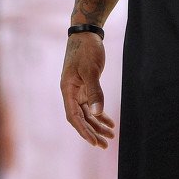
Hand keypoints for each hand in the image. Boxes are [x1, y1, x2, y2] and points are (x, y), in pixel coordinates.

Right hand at [60, 32, 114, 147]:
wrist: (86, 34)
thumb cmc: (86, 50)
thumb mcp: (91, 70)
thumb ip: (94, 91)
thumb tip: (97, 113)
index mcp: (68, 90)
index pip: (74, 117)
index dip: (83, 131)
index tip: (94, 142)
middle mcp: (71, 93)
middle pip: (81, 118)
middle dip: (92, 132)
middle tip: (105, 145)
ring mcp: (78, 90)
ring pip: (87, 113)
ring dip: (98, 125)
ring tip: (110, 136)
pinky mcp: (86, 86)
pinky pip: (92, 105)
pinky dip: (100, 114)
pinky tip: (110, 122)